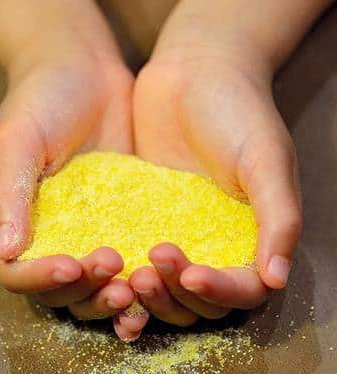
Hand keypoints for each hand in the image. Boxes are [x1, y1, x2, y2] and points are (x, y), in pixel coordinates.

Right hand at [0, 45, 140, 334]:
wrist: (84, 67)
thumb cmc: (39, 97)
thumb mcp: (16, 139)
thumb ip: (7, 193)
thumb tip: (6, 249)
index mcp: (9, 221)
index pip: (18, 273)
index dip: (42, 280)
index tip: (73, 266)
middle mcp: (44, 236)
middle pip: (57, 293)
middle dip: (85, 293)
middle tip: (116, 271)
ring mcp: (82, 233)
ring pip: (92, 290)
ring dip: (112, 297)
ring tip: (138, 284)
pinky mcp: (119, 224)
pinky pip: (126, 267)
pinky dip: (139, 283)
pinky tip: (162, 280)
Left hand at [128, 34, 301, 337]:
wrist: (192, 70)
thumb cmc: (239, 111)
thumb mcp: (265, 159)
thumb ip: (277, 218)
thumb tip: (276, 280)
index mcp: (252, 239)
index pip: (241, 292)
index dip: (219, 293)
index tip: (190, 274)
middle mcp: (213, 245)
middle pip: (196, 303)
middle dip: (173, 297)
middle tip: (145, 270)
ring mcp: (175, 234)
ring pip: (160, 288)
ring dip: (143, 293)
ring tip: (120, 269)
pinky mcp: (138, 220)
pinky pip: (127, 257)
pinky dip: (116, 274)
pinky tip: (96, 268)